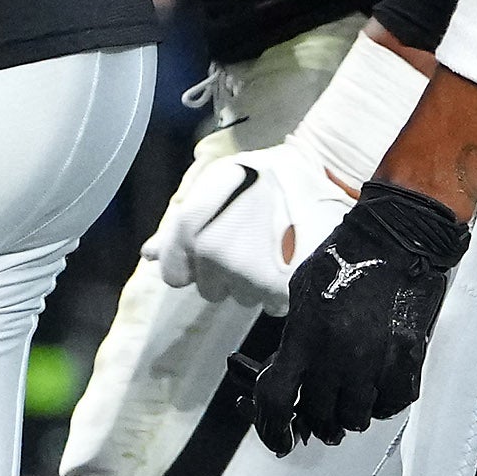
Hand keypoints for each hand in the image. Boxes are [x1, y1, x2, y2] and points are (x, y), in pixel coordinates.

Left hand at [157, 137, 361, 312]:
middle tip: (251, 240)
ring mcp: (247, 276)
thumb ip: (179, 223)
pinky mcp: (278, 290)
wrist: (326, 171)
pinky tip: (291, 258)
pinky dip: (279, 289)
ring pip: (242, 297)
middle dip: (225, 273)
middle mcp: (214, 255)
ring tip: (275, 245)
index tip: (211, 253)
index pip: (174, 274)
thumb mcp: (217, 182)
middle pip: (210, 290)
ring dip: (253, 281)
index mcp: (193, 227)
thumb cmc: (269, 172)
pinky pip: (270, 304)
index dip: (191, 265)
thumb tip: (150, 254)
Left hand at [250, 181, 468, 453]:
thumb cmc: (348, 256)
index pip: (278, 400)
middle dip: (313, 417)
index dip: (272, 428)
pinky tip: (374, 388)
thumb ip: (293, 336)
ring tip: (346, 398)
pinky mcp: (407, 361)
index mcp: (306, 335)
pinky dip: (380, 403)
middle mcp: (340, 355)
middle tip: (315, 412)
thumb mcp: (303, 291)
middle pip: (318, 414)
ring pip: (355, 417)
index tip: (277, 437)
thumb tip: (285, 371)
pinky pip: (391, 405)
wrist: (398, 238)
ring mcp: (376, 361)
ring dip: (347, 413)